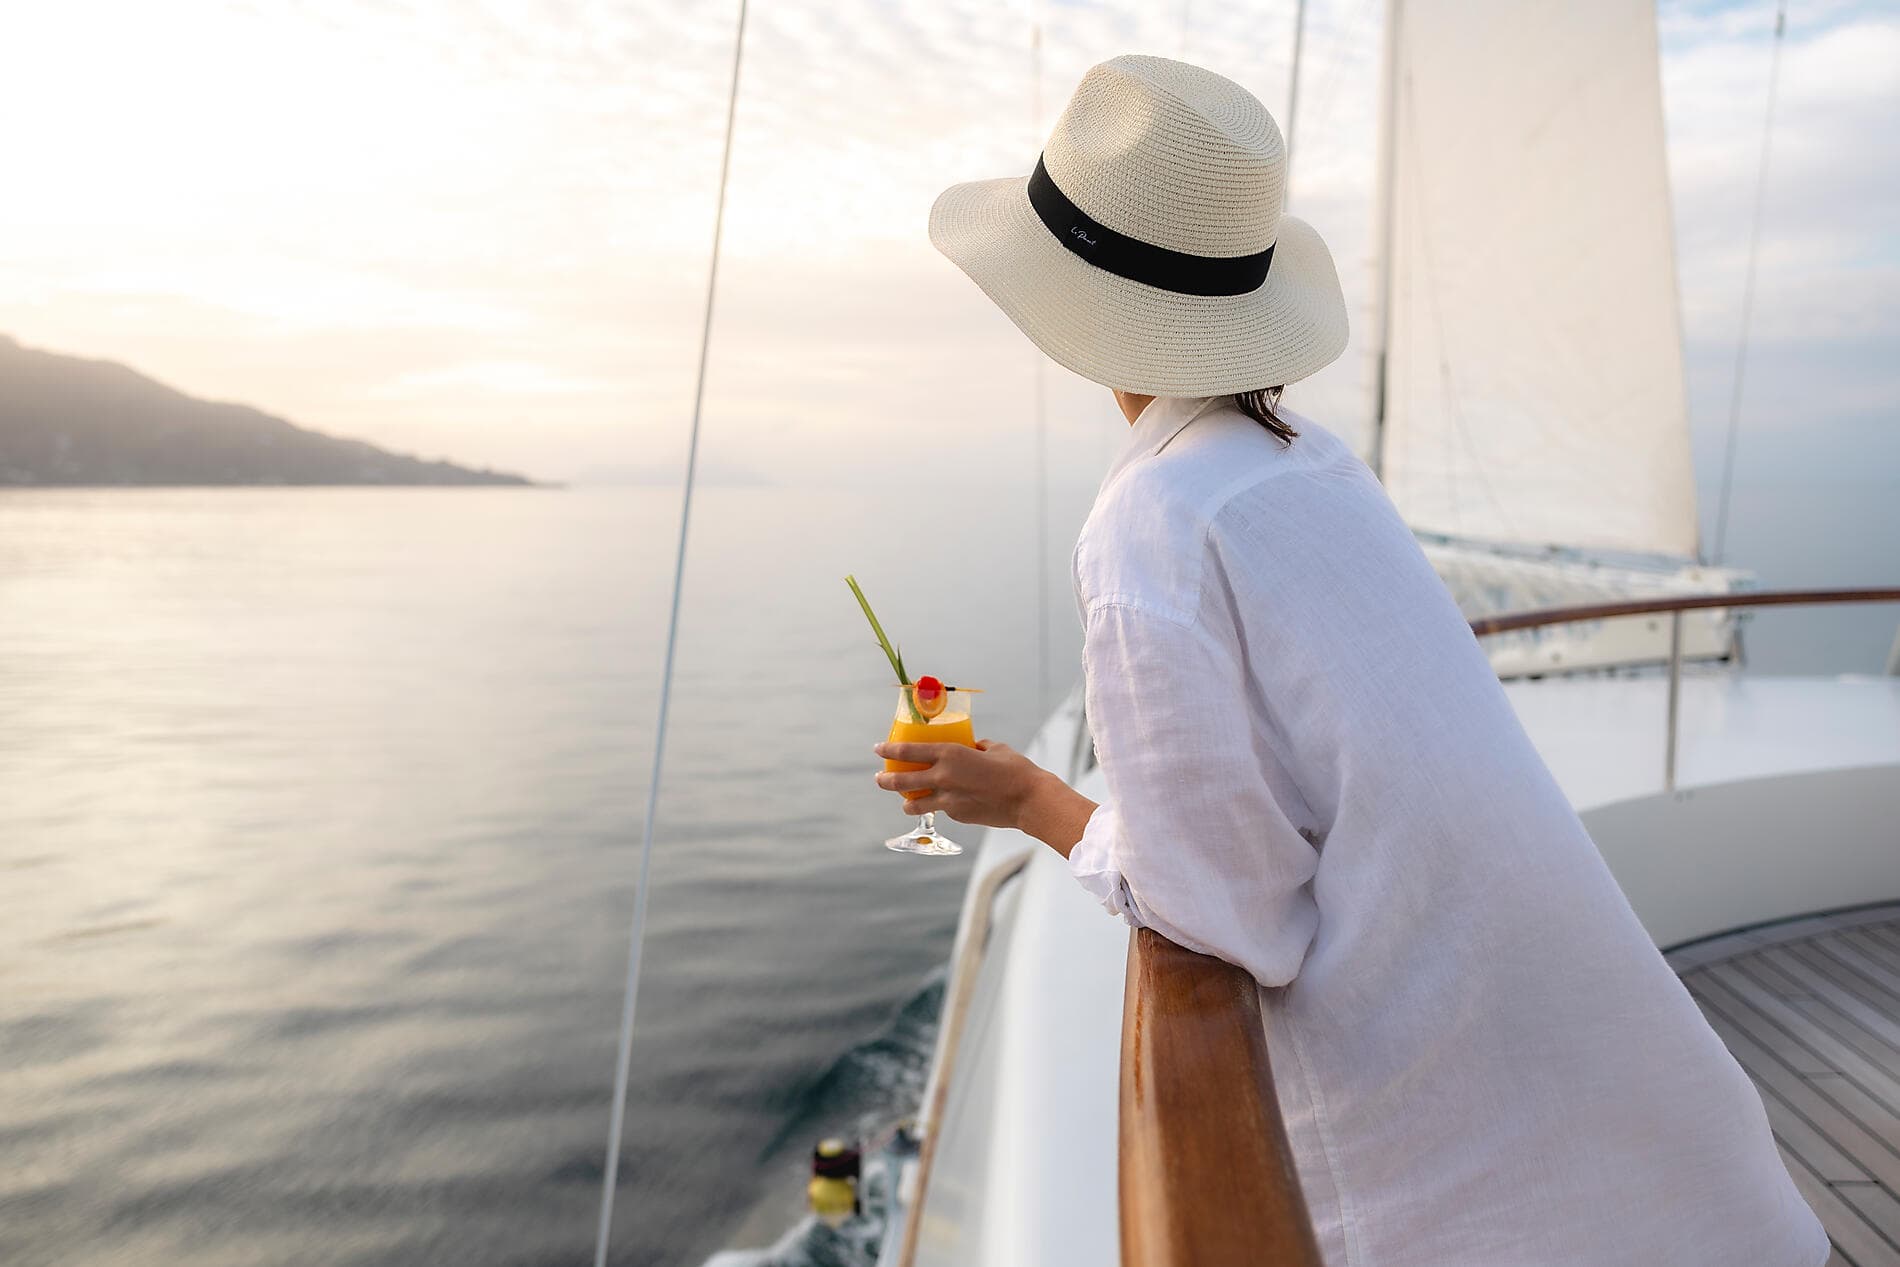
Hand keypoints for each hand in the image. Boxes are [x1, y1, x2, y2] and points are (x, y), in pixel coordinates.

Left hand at [873, 738, 1049, 831]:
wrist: (1029, 800)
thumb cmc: (1015, 770)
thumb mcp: (993, 749)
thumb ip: (976, 747)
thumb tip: (972, 748)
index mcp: (949, 754)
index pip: (908, 752)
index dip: (889, 750)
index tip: (878, 749)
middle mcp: (943, 777)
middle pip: (901, 781)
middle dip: (886, 780)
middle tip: (879, 779)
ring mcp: (948, 800)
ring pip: (915, 804)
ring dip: (907, 802)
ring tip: (905, 802)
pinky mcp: (957, 816)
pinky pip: (943, 809)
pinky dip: (942, 806)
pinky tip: (950, 804)